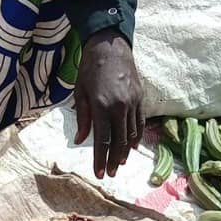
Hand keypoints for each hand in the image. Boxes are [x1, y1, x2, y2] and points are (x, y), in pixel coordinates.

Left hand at [74, 30, 143, 178]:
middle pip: (119, 140)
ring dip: (125, 151)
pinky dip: (136, 136)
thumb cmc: (89, 70)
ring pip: (132, 134)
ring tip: (119, 164)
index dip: (101, 158)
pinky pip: (140, 122)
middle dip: (114, 160)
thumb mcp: (79, 92)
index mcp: (101, 105)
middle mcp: (120, 106)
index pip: (102, 139)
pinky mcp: (141, 98)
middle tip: (110, 173)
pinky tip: (131, 146)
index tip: (99, 173)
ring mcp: (133, 102)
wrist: (110, 47)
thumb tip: (80, 140)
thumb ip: (82, 117)